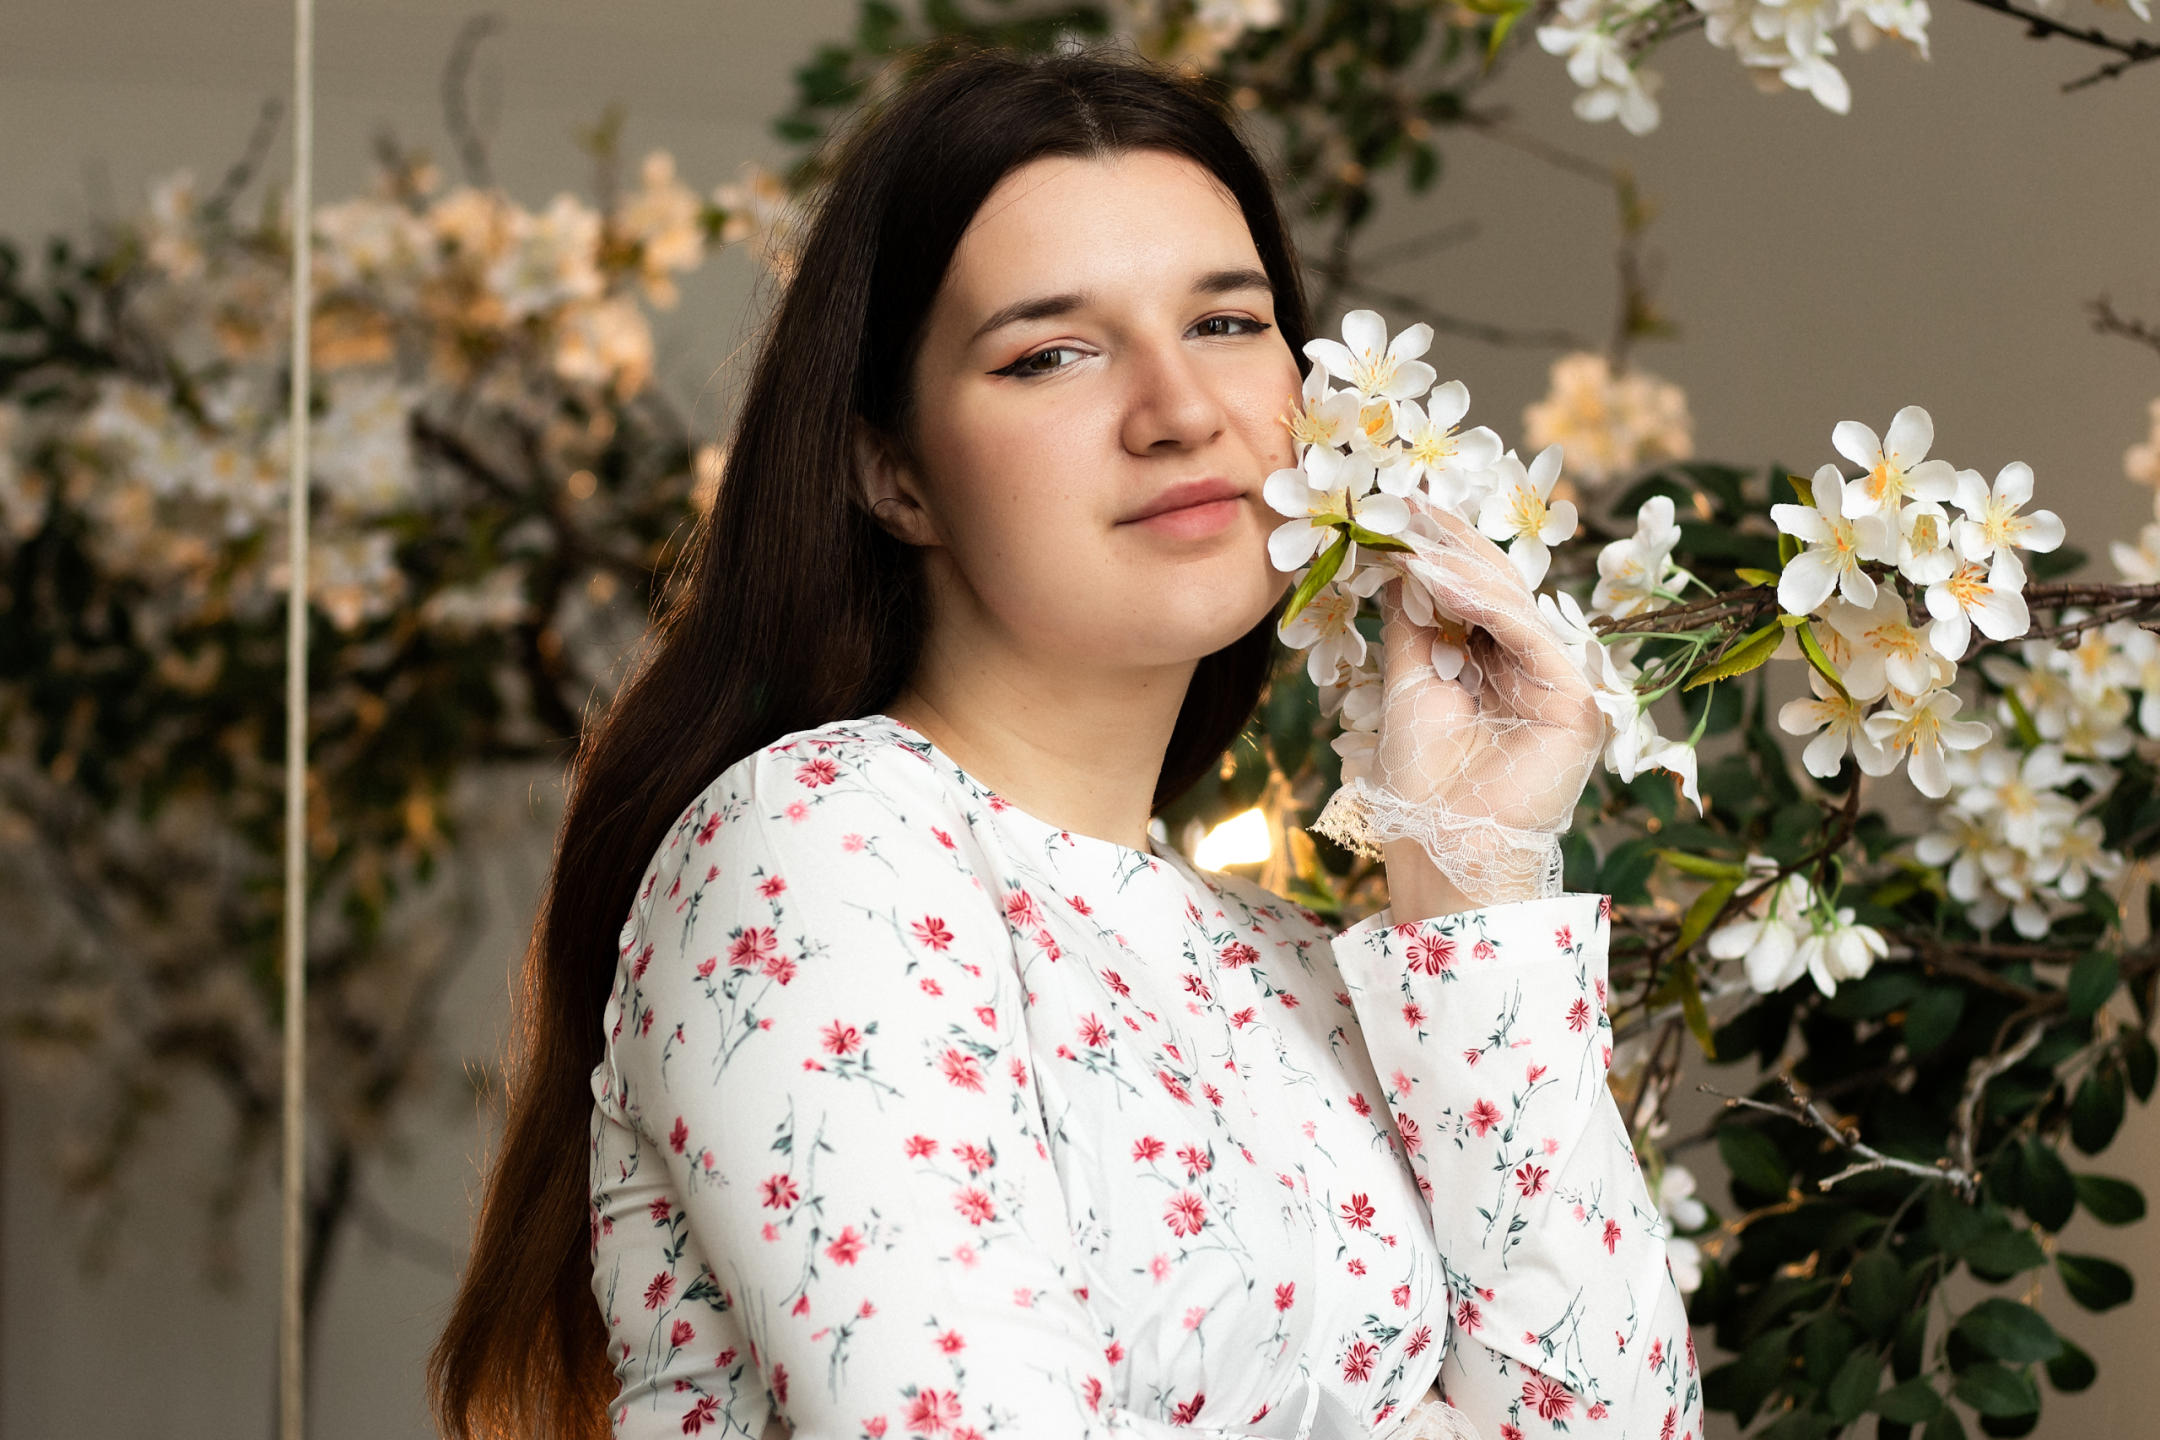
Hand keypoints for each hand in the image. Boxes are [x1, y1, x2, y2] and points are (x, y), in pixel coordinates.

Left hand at [1315, 498, 1603, 904]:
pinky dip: (1484, 605)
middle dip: (1449, 543)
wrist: (1442, 846)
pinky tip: (1440, 578)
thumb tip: (1400, 561)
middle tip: (1406, 501)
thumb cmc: (1422, 779)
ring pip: (1512, 604)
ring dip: (1457, 566)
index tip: (1399, 508)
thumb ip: (1414, 623)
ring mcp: (1559, 682)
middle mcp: (1532, 668)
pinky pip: (1527, 635)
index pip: (1471, 594)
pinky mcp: (1575, 701)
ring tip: (1410, 534)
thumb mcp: (1408, 682)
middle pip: (1496, 590)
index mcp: (1495, 666)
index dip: (1438, 551)